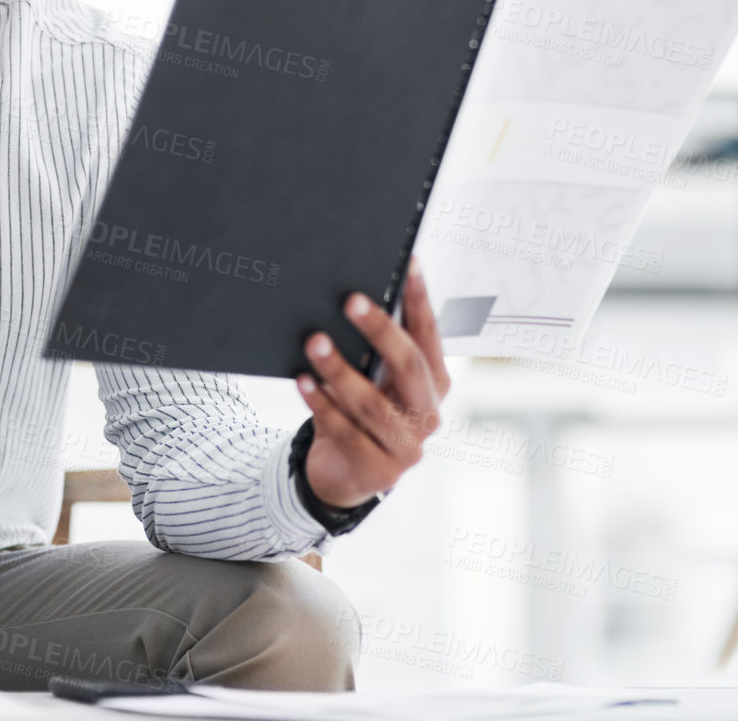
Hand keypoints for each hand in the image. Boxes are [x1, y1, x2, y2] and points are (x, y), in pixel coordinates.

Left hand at [296, 256, 450, 509]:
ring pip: (373, 404)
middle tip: (350, 300)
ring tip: (314, 342)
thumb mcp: (374, 380)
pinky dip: (321, 404)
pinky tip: (303, 382)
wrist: (344, 473)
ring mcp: (407, 446)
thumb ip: (374, 351)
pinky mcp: (379, 471)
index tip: (408, 263)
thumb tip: (350, 300)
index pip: (430, 335)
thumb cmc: (359, 413)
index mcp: (434, 383)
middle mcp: (428, 413)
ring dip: (340, 370)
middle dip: (380, 331)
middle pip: (409, 367)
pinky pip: (345, 431)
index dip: (420, 300)